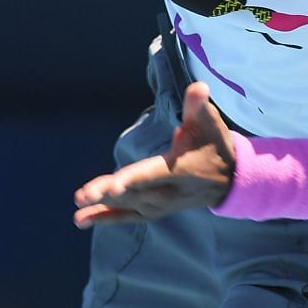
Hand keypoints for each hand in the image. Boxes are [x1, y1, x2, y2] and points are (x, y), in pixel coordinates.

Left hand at [72, 82, 235, 227]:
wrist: (229, 180)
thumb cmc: (214, 145)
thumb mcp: (210, 123)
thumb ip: (199, 106)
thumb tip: (198, 87)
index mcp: (178, 170)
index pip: (152, 175)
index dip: (133, 180)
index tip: (114, 185)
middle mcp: (167, 192)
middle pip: (133, 193)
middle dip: (108, 194)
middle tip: (82, 196)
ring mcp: (160, 204)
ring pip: (128, 205)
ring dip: (102, 206)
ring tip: (78, 204)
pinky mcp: (154, 210)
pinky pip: (127, 217)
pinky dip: (106, 218)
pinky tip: (81, 220)